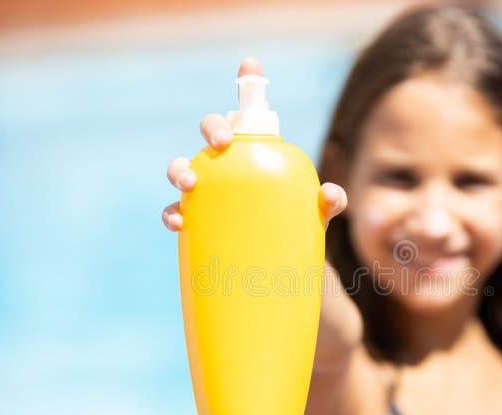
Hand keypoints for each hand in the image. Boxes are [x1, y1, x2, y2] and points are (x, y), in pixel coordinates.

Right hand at [162, 57, 346, 231]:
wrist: (281, 263)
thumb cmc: (298, 223)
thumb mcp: (318, 213)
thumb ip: (330, 202)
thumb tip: (330, 194)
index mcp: (255, 150)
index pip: (251, 112)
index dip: (248, 83)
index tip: (250, 65)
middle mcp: (226, 162)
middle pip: (211, 130)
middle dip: (212, 128)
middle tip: (221, 143)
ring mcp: (207, 189)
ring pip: (182, 168)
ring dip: (179, 170)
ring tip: (189, 182)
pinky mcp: (195, 220)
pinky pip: (175, 212)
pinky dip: (171, 214)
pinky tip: (177, 222)